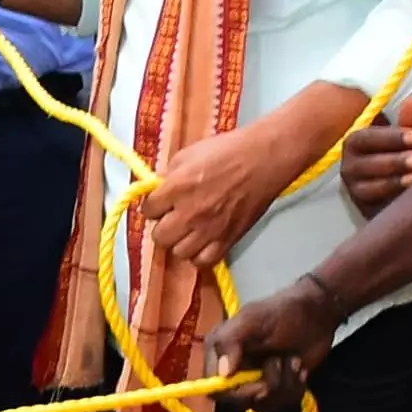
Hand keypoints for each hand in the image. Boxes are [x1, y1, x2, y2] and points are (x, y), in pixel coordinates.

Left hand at [134, 115, 310, 268]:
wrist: (264, 159)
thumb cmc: (228, 150)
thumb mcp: (188, 154)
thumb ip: (169, 175)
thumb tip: (158, 190)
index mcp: (177, 187)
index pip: (148, 210)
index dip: (153, 206)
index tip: (160, 204)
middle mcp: (189, 213)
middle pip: (160, 236)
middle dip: (163, 226)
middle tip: (173, 218)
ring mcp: (209, 230)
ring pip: (179, 252)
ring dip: (180, 242)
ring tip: (189, 231)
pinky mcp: (228, 240)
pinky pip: (203, 262)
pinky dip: (199, 255)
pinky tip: (202, 243)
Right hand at [208, 275, 341, 411]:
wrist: (318, 314)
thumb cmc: (283, 312)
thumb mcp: (253, 319)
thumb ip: (231, 341)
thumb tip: (222, 374)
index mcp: (219, 352)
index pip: (214, 388)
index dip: (235, 393)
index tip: (259, 384)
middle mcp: (233, 370)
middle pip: (240, 402)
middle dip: (268, 386)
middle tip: (281, 362)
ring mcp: (255, 381)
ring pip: (264, 405)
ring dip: (285, 384)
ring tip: (293, 360)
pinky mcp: (276, 389)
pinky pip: (281, 404)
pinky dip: (295, 387)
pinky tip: (299, 368)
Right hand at [341, 98, 411, 218]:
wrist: (407, 190)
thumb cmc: (407, 157)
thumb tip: (411, 101)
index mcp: (356, 143)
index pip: (367, 138)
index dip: (392, 137)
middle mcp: (349, 167)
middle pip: (366, 164)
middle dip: (396, 161)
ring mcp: (356, 191)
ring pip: (369, 188)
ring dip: (394, 182)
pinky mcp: (364, 211)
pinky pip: (376, 207)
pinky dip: (393, 202)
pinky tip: (410, 198)